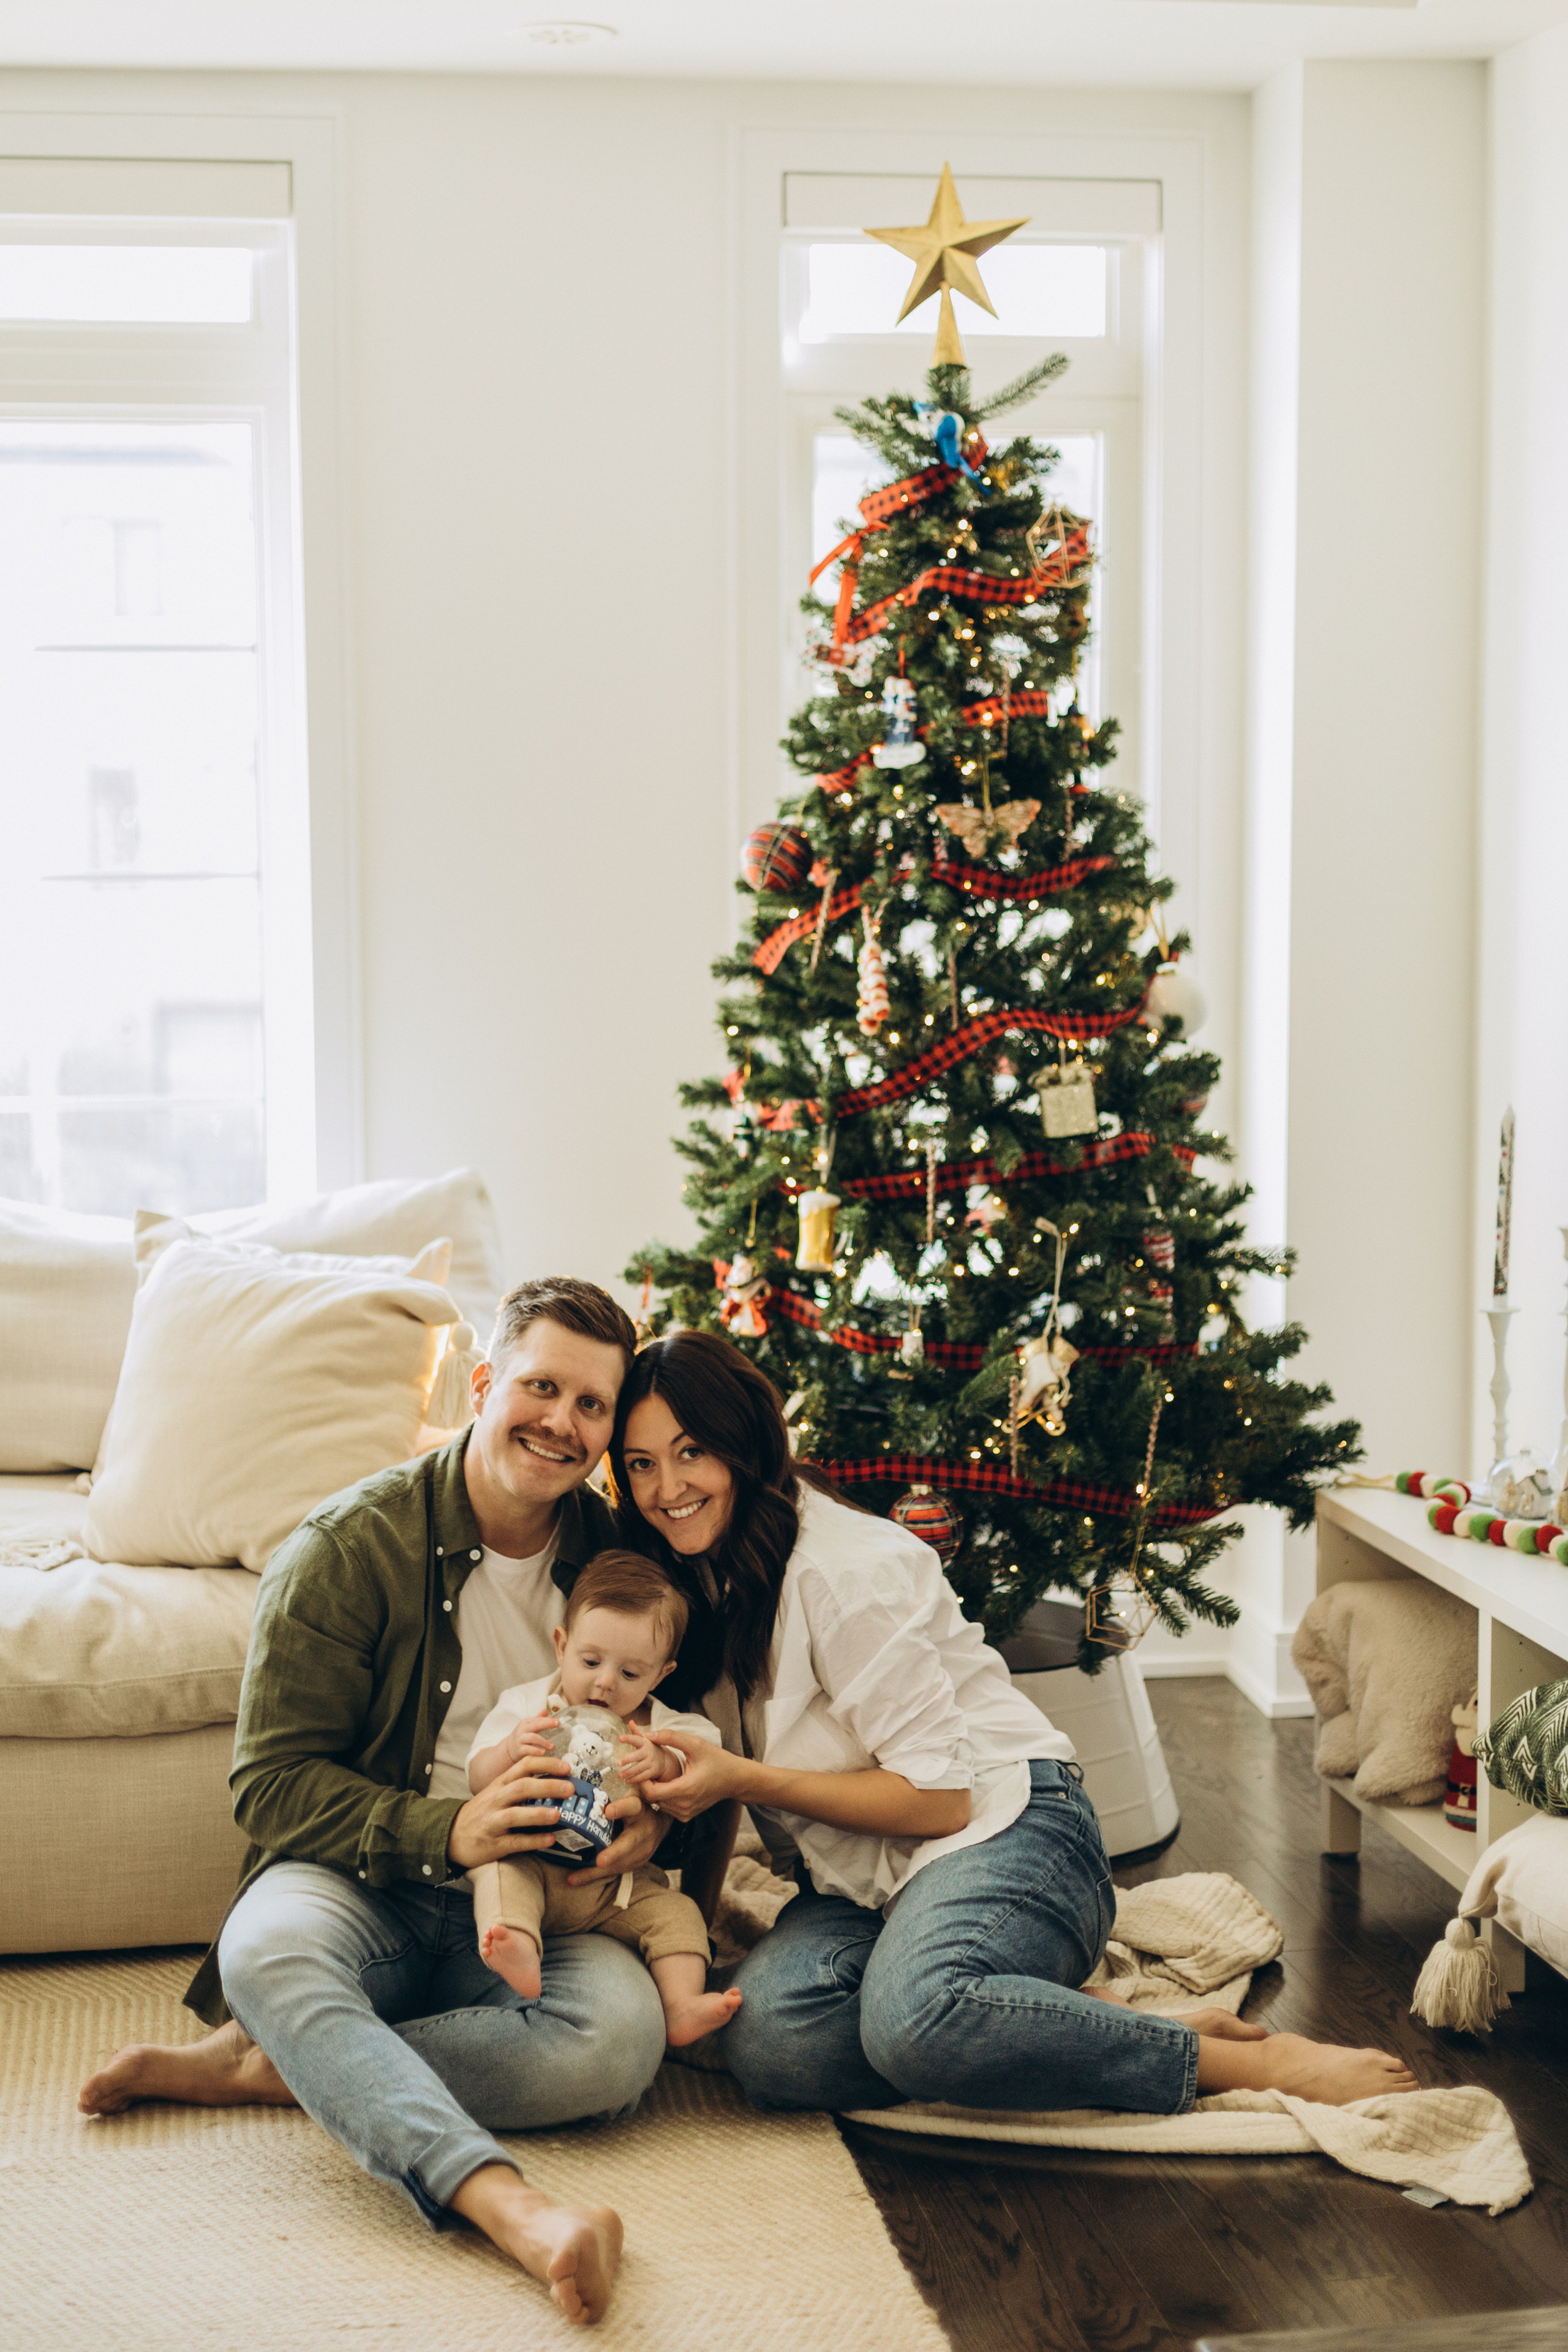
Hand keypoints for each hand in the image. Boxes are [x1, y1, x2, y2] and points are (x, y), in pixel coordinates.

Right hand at [446, 1754, 573, 1870]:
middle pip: (521, 1787)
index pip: (523, 1766)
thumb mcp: (497, 1793)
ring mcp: (493, 1822)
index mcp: (500, 1784)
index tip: (566, 1767)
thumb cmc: (482, 1812)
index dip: (546, 1764)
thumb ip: (519, 1785)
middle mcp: (496, 1800)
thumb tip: (556, 1781)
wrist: (452, 1835)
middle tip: (569, 1788)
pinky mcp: (493, 1844)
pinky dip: (533, 1840)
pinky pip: (514, 1842)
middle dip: (547, 1786)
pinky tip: (549, 1839)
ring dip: (538, 1814)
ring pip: (515, 1815)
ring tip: (558, 1815)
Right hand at [505, 1712, 555, 1763]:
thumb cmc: (522, 1736)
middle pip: (535, 1725)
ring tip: (552, 1746)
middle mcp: (523, 1729)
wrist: (509, 1748)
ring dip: (543, 1741)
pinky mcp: (519, 1749)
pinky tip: (543, 1753)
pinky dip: (536, 1751)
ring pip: (532, 1737)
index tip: (558, 1721)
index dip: (548, 1720)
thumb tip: (546, 1710)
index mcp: (526, 1722)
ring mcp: (520, 1739)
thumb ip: (537, 1719)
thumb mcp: (528, 1726)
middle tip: (557, 1724)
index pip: (538, 1719)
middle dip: (547, 1724)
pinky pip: (528, 1749)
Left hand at [563, 1788, 665, 1885]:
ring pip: (620, 1863)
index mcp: (639, 1810)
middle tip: (600, 1860)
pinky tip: (574, 1879)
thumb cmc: (638, 1806)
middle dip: (615, 1853)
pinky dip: (593, 1875)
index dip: (621, 1809)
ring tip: (575, 1876)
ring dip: (598, 1871)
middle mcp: (642, 1832)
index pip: (632, 1807)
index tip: (607, 1811)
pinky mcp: (635, 1863)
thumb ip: (619, 1787)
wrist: (660, 1825)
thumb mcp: (634, 1793)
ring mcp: (641, 1851)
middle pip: (630, 1843)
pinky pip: (613, 1871)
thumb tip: (598, 1774)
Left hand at [616, 1728, 668, 1787]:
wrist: (664, 1759)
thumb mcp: (645, 1739)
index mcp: (645, 1743)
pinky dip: (635, 1779)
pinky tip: (627, 1781)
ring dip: (629, 1772)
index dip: (629, 1738)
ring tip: (619, 1775)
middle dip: (628, 1759)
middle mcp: (648, 1753)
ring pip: (639, 1768)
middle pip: (637, 1756)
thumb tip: (630, 1721)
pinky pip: (643, 1776)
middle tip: (618, 1763)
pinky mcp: (652, 1772)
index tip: (620, 1738)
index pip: (636, 1739)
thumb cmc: (650, 1748)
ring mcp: (651, 1763)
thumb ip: (636, 1732)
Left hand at [632, 1729, 746, 1822]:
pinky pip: (667, 1807)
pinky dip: (664, 1797)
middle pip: (653, 1799)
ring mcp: (686, 1813)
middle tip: (648, 1768)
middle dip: (647, 1784)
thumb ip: (671, 1737)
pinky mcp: (687, 1816)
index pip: (651, 1793)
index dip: (642, 1781)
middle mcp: (685, 1805)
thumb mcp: (696, 1744)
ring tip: (659, 1774)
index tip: (641, 1768)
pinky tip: (670, 1783)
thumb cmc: (717, 1760)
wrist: (735, 1779)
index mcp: (686, 1789)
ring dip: (655, 1790)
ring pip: (658, 1804)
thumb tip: (648, 1734)